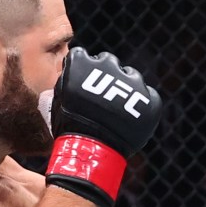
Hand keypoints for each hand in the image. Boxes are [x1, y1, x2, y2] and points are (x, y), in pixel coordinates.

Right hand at [46, 48, 164, 206]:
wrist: (90, 150)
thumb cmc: (69, 128)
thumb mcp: (57, 102)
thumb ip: (65, 84)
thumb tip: (65, 79)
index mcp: (82, 62)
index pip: (82, 56)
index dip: (82, 70)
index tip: (83, 83)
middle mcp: (108, 64)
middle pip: (108, 61)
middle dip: (105, 75)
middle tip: (101, 96)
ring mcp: (132, 80)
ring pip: (131, 76)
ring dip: (125, 88)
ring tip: (117, 110)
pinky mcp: (149, 98)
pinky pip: (148, 96)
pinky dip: (141, 105)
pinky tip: (130, 118)